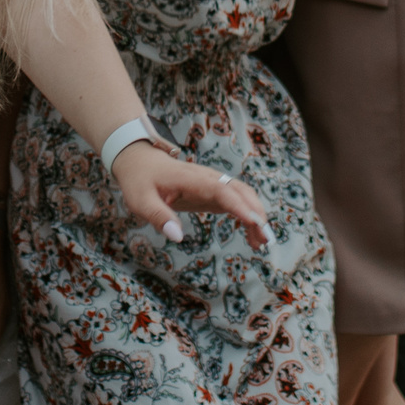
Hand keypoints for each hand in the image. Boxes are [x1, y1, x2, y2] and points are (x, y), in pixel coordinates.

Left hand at [111, 144, 272, 249]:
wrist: (140, 161)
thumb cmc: (140, 181)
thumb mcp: (140, 200)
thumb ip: (158, 216)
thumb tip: (178, 236)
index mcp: (190, 178)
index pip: (220, 189)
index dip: (238, 204)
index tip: (253, 222)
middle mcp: (207, 178)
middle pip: (239, 190)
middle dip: (256, 212)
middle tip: (264, 239)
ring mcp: (212, 184)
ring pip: (243, 196)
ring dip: (255, 216)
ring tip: (261, 243)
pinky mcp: (213, 192)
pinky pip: (237, 202)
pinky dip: (248, 218)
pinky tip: (252, 237)